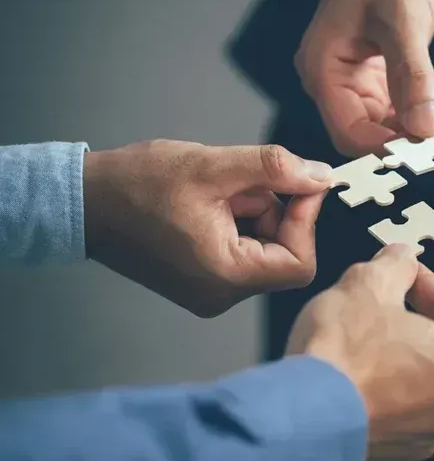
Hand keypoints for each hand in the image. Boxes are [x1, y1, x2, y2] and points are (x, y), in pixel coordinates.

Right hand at [82, 140, 330, 315]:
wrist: (84, 201)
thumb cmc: (137, 185)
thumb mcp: (214, 166)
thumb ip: (276, 169)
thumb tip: (321, 176)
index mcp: (225, 277)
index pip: (300, 262)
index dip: (308, 219)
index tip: (301, 182)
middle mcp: (220, 294)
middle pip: (284, 254)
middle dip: (274, 210)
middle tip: (241, 182)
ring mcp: (210, 290)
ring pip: (264, 247)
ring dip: (254, 210)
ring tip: (216, 189)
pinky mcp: (202, 279)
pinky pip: (243, 249)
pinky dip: (239, 220)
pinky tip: (210, 201)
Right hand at [286, 244, 433, 460]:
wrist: (299, 416)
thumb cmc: (342, 356)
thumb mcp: (369, 282)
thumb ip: (395, 264)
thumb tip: (402, 258)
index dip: (421, 280)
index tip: (403, 271)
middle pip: (433, 346)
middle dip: (406, 322)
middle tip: (376, 302)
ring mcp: (423, 436)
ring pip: (411, 382)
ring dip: (389, 360)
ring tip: (355, 341)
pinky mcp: (389, 455)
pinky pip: (387, 413)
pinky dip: (372, 395)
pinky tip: (347, 377)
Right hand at [295, 0, 433, 155]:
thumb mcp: (404, 22)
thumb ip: (412, 77)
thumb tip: (425, 130)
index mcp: (322, 69)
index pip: (350, 133)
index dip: (387, 147)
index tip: (426, 145)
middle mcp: (332, 81)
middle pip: (369, 134)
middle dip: (409, 132)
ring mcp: (354, 79)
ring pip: (388, 124)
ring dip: (421, 117)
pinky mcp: (377, 75)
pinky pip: (399, 106)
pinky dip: (423, 102)